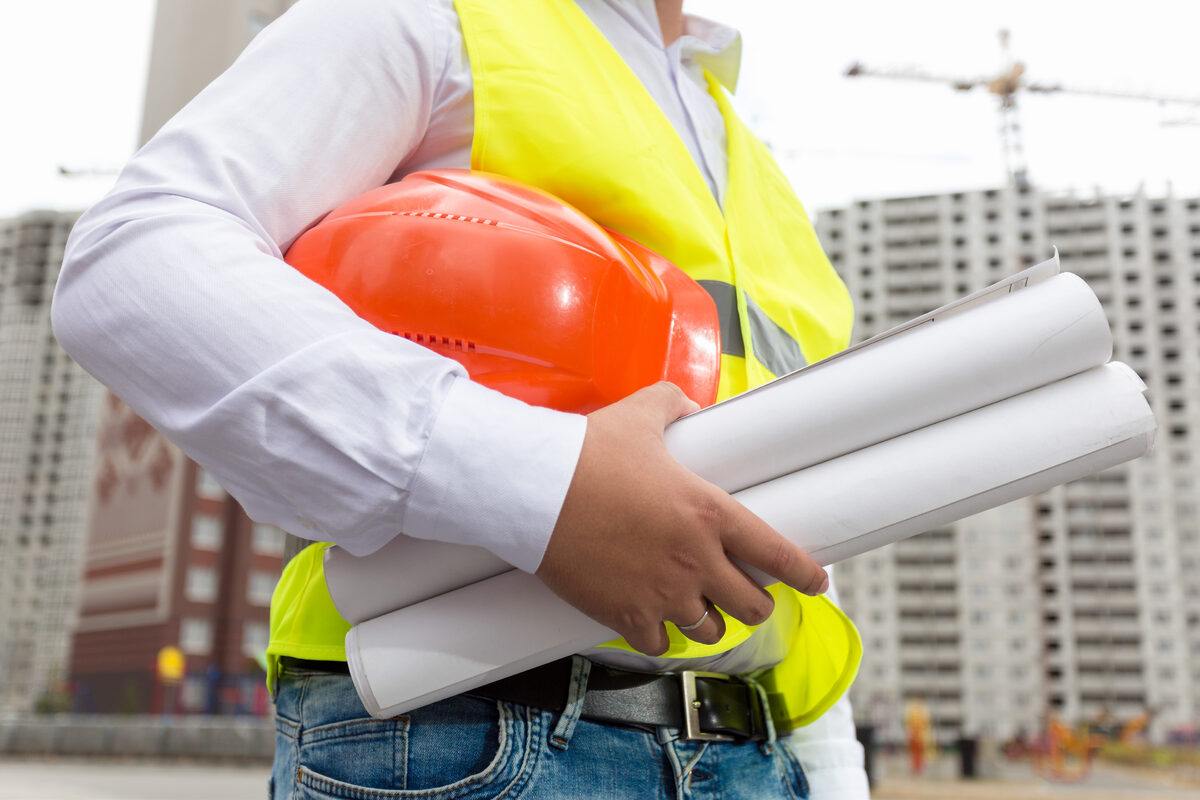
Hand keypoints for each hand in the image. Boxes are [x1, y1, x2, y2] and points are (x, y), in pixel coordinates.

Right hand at [535, 381, 828, 655]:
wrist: (536, 491)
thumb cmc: (587, 452)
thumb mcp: (640, 414)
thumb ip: (675, 405)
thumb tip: (690, 406)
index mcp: (710, 512)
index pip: (777, 553)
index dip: (804, 573)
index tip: (815, 582)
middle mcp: (696, 559)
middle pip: (753, 606)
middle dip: (755, 603)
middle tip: (746, 596)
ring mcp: (663, 592)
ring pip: (711, 630)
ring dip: (709, 620)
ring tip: (697, 607)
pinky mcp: (626, 615)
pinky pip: (661, 645)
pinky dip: (660, 636)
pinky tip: (652, 621)